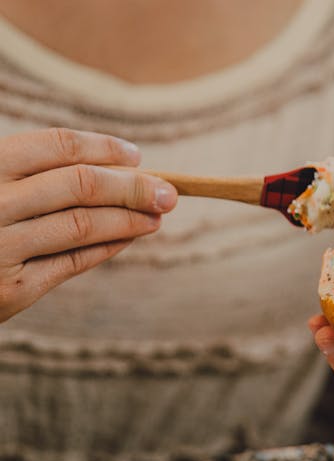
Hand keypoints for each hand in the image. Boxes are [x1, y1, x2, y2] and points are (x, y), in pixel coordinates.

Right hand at [0, 128, 177, 322]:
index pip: (57, 146)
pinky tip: (131, 237)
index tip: (136, 156)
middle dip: (134, 186)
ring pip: (84, 225)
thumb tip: (116, 168)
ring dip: (130, 219)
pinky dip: (109, 247)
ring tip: (157, 215)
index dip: (104, 149)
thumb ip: (31, 174)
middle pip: (81, 185)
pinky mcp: (10, 291)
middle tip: (170, 192)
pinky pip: (73, 263)